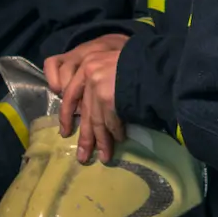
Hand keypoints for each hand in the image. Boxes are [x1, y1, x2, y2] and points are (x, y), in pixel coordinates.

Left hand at [46, 33, 127, 164]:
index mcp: (87, 64)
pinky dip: (115, 133)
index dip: (67, 115)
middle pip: (84, 112)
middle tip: (82, 156)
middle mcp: (88, 74)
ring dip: (101, 141)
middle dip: (85, 137)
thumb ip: (97, 81)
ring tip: (103, 157)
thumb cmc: (135, 61)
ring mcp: (97, 86)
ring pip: (97, 121)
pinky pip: (111, 121)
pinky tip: (118, 140)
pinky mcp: (108, 97)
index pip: (70, 94)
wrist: (152, 59)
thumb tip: (89, 110)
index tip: (65, 131)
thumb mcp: (110, 63)